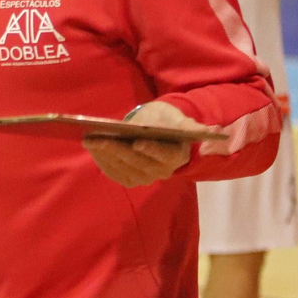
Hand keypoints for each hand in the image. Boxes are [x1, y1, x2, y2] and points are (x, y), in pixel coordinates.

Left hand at [82, 101, 200, 186]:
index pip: (165, 155)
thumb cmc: (167, 122)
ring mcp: (146, 177)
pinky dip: (102, 162)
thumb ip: (189, 125)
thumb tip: (207, 130)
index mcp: (178, 155)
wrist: (158, 131)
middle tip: (98, 139)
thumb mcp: (177, 118)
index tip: (137, 142)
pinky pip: (116, 173)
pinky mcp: (132, 179)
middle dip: (117, 150)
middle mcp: (163, 171)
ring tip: (90, 141)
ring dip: (106, 156)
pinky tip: (92, 148)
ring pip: (124, 169)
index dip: (152, 150)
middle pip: (139, 163)